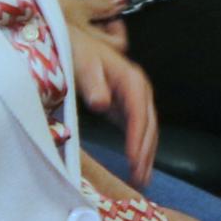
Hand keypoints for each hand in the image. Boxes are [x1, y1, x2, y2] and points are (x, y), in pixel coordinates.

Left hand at [62, 4, 156, 186]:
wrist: (71, 41)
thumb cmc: (76, 50)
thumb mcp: (82, 63)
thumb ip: (92, 83)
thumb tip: (101, 103)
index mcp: (132, 80)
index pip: (139, 114)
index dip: (138, 138)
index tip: (133, 160)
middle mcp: (138, 90)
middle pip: (149, 126)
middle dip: (146, 153)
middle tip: (139, 179)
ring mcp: (133, 99)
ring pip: (147, 130)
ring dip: (145, 155)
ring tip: (141, 180)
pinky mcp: (124, 107)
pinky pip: (137, 130)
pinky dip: (138, 148)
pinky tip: (135, 165)